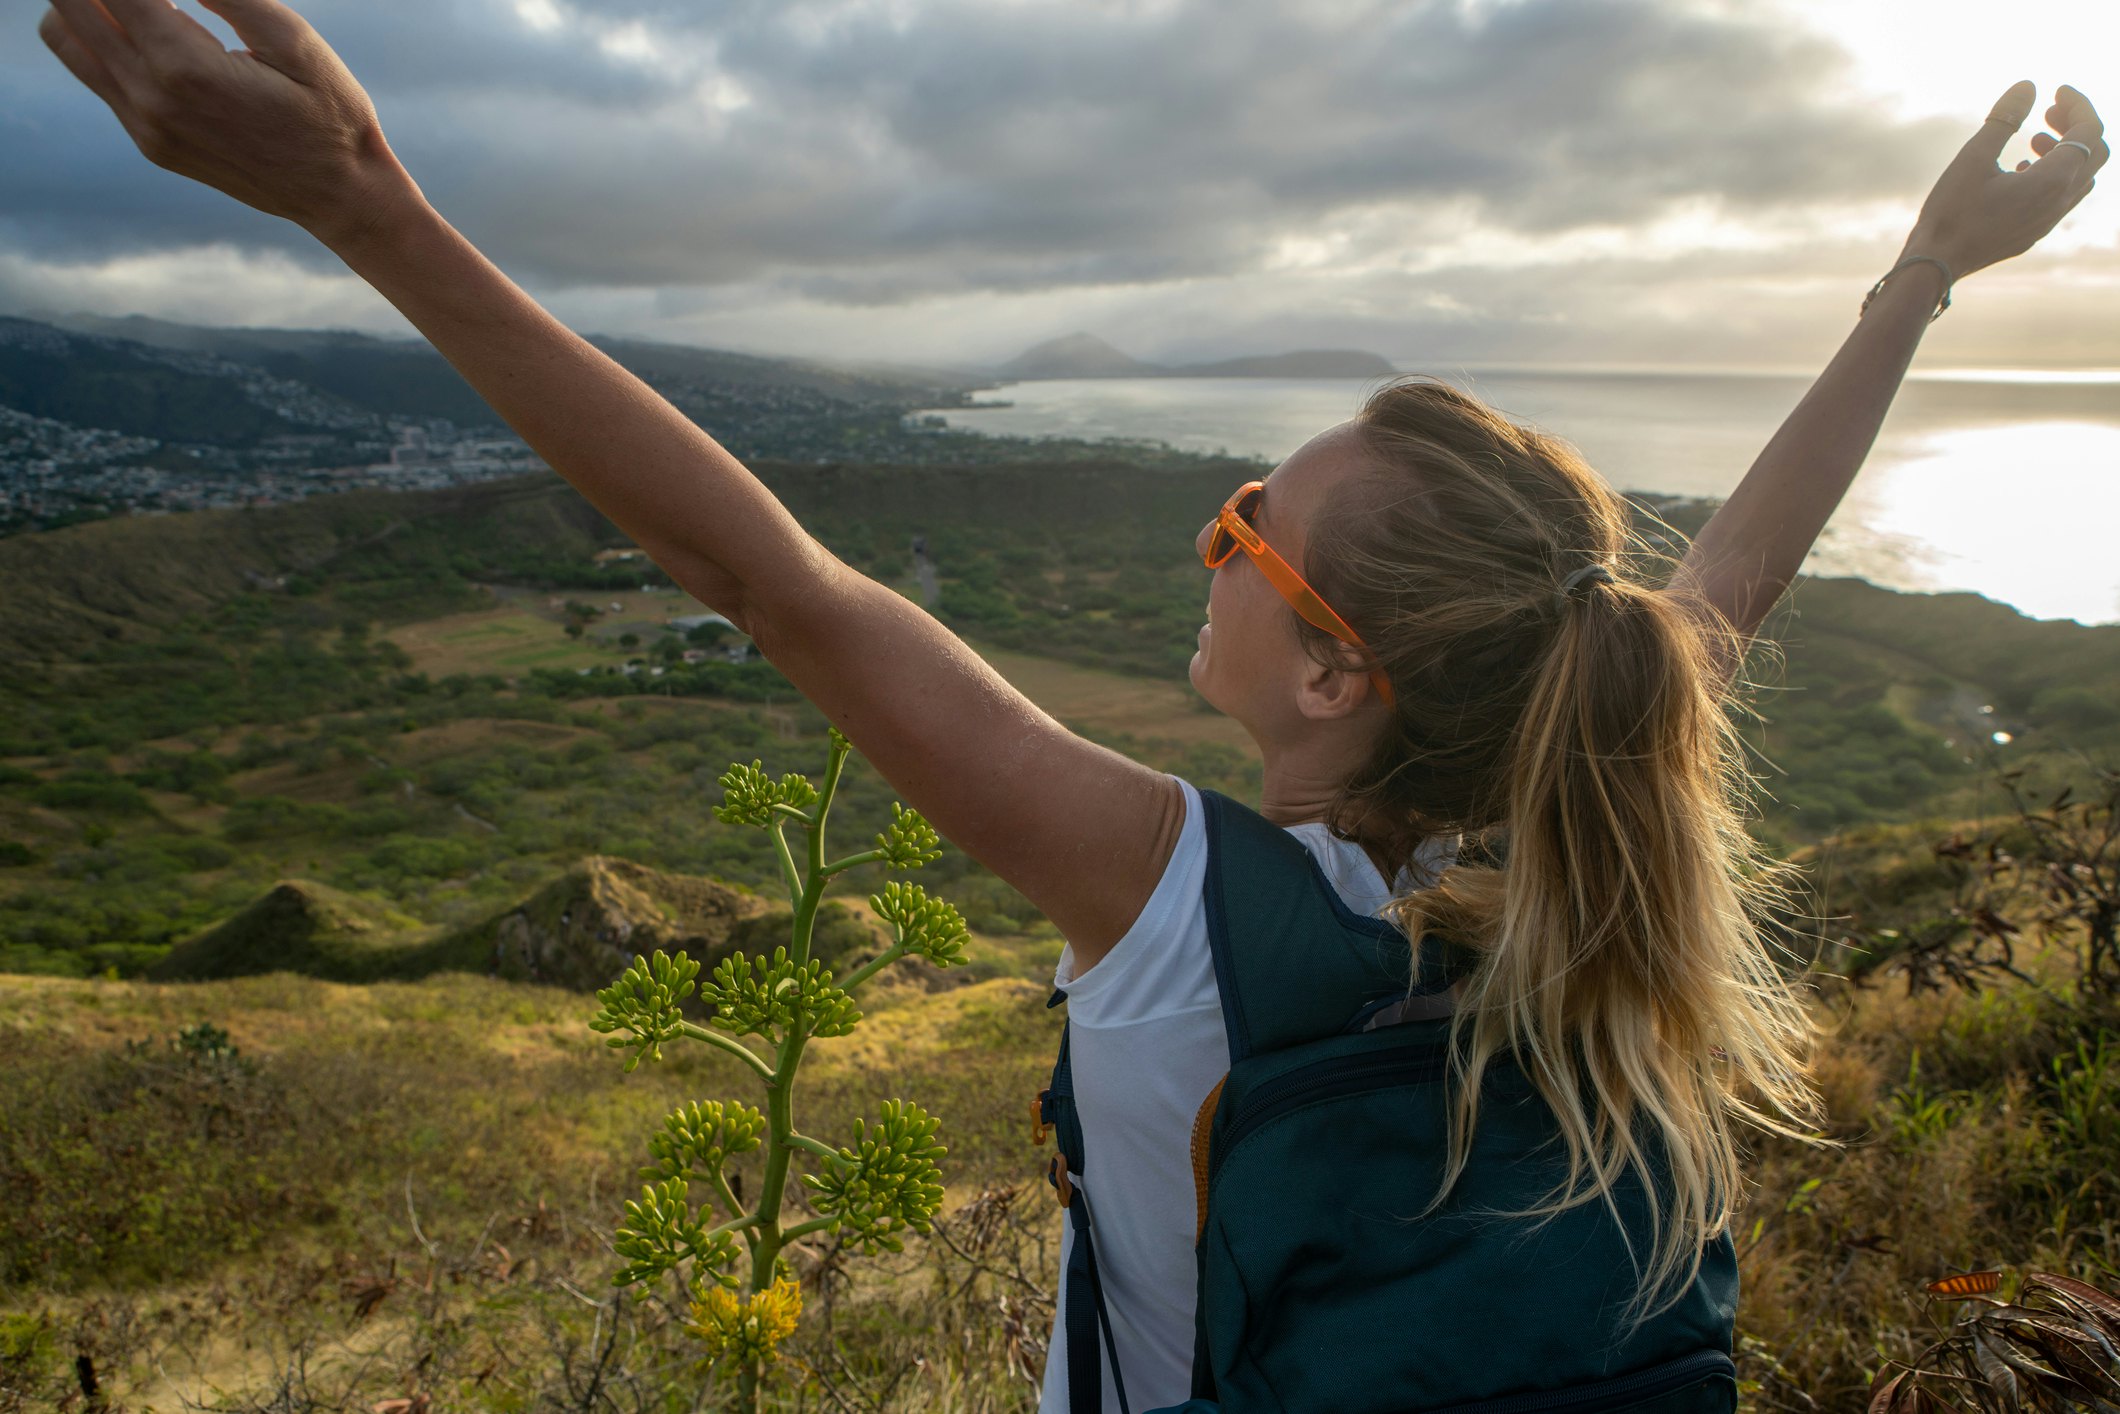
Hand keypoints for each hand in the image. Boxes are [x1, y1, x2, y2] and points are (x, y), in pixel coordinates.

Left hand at [37, 0, 412, 242]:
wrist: (341, 194)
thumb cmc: (331, 113)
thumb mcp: (295, 41)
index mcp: (185, 67)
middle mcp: (151, 99)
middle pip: (68, 6)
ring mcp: (145, 125)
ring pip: (67, 39)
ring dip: (85, 4)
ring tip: (139, 3)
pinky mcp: (150, 142)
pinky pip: (96, 75)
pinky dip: (106, 39)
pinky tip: (155, 32)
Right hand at [1900, 82, 2105, 279]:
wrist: (1935, 264)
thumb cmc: (1951, 211)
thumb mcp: (1973, 156)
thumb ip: (2004, 118)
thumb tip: (2028, 85)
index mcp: (2052, 180)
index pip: (2088, 131)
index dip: (2078, 104)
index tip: (2055, 91)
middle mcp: (2060, 202)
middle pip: (2094, 152)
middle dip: (2077, 125)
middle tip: (2049, 110)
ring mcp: (2049, 221)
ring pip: (2082, 177)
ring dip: (2067, 151)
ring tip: (2035, 139)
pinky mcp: (2035, 233)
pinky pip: (2062, 197)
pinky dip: (2056, 174)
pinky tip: (2023, 169)